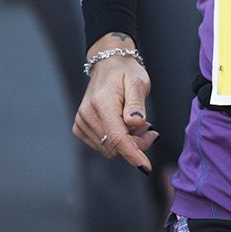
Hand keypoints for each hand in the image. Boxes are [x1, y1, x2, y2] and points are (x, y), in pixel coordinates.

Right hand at [72, 36, 157, 172]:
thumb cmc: (126, 72)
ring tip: (137, 123)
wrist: (109, 64)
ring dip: (127, 143)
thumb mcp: (138, 82)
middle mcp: (87, 115)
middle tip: (150, 130)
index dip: (132, 153)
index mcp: (102, 103)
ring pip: (108, 149)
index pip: (116, 137)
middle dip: (136, 144)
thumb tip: (135, 123)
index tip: (145, 167)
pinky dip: (116, 141)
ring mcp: (81, 122)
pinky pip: (101, 146)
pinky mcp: (80, 128)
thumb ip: (136, 103)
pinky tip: (125, 126)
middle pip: (114, 147)